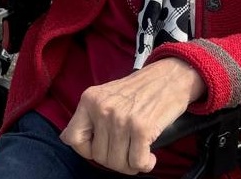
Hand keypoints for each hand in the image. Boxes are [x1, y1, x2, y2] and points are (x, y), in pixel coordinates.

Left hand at [60, 58, 204, 174]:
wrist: (170, 76)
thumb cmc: (139, 90)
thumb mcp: (106, 95)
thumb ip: (90, 116)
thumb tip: (71, 141)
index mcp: (90, 99)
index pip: (72, 138)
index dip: (87, 150)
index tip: (102, 147)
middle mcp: (102, 108)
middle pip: (99, 157)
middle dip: (115, 160)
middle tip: (127, 151)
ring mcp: (121, 118)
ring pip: (118, 163)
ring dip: (131, 165)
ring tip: (139, 152)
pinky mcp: (142, 128)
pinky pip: (137, 163)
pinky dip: (145, 164)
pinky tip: (150, 156)